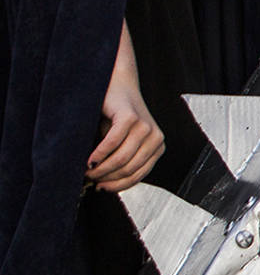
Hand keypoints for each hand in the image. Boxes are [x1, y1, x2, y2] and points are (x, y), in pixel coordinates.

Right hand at [86, 26, 164, 192]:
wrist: (117, 85)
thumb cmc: (115, 119)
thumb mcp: (122, 143)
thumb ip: (119, 162)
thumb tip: (103, 188)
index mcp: (157, 147)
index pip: (139, 175)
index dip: (118, 185)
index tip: (100, 188)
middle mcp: (156, 138)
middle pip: (129, 169)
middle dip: (107, 178)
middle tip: (89, 179)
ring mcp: (146, 127)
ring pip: (121, 159)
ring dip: (101, 169)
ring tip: (86, 171)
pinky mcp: (131, 118)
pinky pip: (112, 144)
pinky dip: (98, 155)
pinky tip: (88, 160)